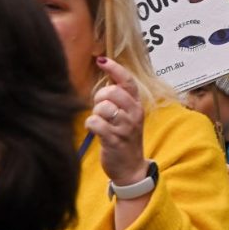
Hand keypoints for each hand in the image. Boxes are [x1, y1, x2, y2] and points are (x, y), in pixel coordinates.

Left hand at [86, 57, 149, 188]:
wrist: (131, 168)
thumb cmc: (125, 139)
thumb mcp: (128, 117)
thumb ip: (120, 99)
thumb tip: (108, 77)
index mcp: (137, 106)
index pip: (128, 82)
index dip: (114, 69)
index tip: (102, 60)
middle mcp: (134, 114)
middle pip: (112, 92)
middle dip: (100, 97)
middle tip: (100, 108)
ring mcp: (125, 128)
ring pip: (102, 108)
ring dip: (96, 113)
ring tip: (101, 122)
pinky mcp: (114, 140)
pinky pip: (96, 123)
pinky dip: (91, 125)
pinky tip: (96, 131)